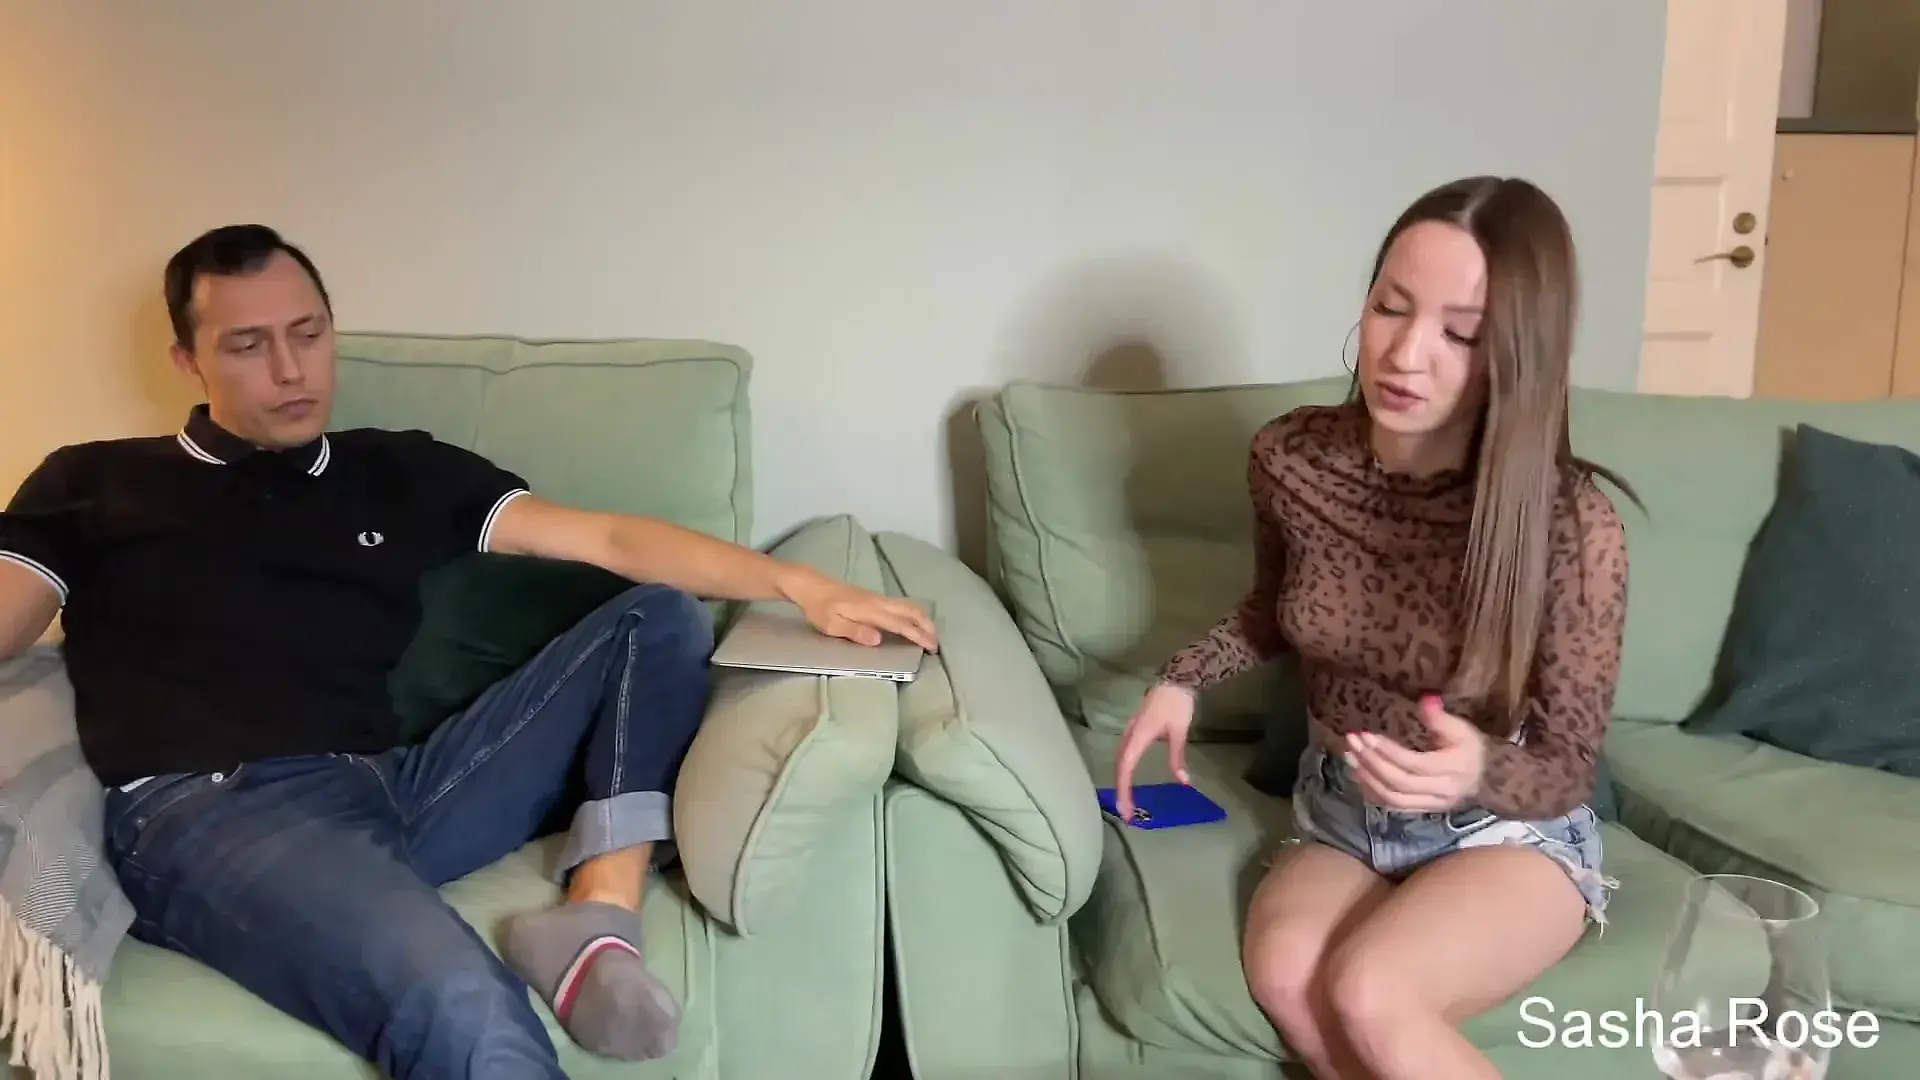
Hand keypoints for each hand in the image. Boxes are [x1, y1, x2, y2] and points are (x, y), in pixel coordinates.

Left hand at [780, 567, 938, 651]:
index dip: (918, 636)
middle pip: (911, 610)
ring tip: (930, 633)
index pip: (900, 624)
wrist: (810, 585)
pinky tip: (913, 622)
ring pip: (908, 605)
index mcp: (870, 610)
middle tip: (936, 643)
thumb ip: (855, 632)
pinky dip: (913, 613)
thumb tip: (878, 639)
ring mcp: (877, 598)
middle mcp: (878, 602)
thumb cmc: (818, 607)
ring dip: (922, 618)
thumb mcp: (831, 625)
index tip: (931, 647)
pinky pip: (900, 604)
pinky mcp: (873, 598)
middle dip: (927, 626)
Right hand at [1112, 683, 1197, 821]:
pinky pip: (1125, 753)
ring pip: (1121, 760)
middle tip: (1127, 813)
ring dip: (1122, 781)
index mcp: (1138, 736)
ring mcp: (1130, 731)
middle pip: (1120, 767)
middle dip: (1121, 791)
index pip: (1126, 768)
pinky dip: (1125, 769)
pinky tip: (1129, 778)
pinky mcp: (1135, 729)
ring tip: (1127, 801)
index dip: (1124, 791)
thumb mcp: (1180, 732)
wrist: (1175, 679)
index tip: (1127, 810)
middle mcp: (1130, 735)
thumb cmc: (1177, 705)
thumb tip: (1184, 782)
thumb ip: (1177, 757)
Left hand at [1345, 695, 1486, 812]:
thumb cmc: (1470, 750)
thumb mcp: (1461, 729)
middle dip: (1372, 762)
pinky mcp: (1421, 810)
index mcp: (1453, 769)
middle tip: (1352, 742)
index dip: (1388, 751)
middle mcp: (1441, 792)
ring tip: (1350, 756)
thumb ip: (1440, 717)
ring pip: (1393, 798)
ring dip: (1367, 778)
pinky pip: (1392, 806)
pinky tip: (1358, 774)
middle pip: (1399, 782)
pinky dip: (1372, 792)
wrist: (1484, 779)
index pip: (1414, 764)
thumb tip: (1426, 699)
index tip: (1366, 735)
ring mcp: (1430, 805)